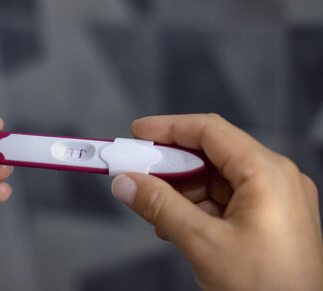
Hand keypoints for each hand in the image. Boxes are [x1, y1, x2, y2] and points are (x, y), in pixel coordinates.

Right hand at [112, 114, 322, 289]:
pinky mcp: (270, 218)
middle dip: (171, 164)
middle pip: (212, 154)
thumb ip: (160, 207)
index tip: (138, 133)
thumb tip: (127, 183)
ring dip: (181, 190)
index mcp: (267, 173)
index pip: (210, 131)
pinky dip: (197, 206)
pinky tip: (174, 223)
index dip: (169, 127)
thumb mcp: (204, 244)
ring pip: (216, 178)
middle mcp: (276, 178)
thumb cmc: (268, 290)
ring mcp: (275, 199)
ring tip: (153, 207)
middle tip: (137, 171)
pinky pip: (226, 199)